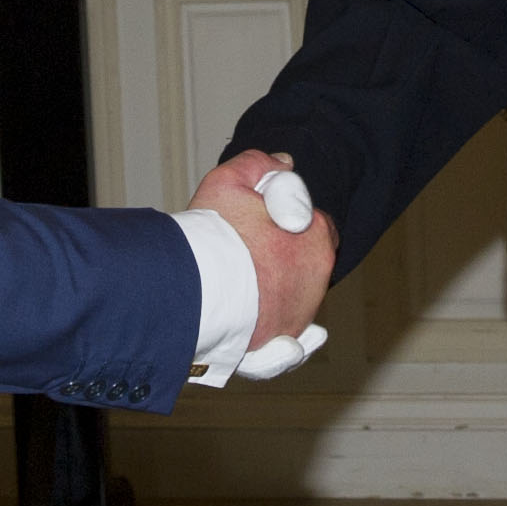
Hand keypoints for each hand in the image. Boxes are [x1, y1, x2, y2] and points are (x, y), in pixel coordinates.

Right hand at [187, 150, 333, 350]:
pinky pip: (284, 332)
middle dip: (282, 255)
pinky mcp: (281, 341)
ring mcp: (300, 313)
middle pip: (304, 260)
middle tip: (245, 252)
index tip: (261, 223)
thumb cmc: (212, 237)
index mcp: (315, 235)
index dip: (286, 219)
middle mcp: (317, 277)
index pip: (313, 223)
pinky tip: (250, 313)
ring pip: (293, 294)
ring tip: (239, 282)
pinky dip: (272, 324)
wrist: (190, 292)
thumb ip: (261, 165)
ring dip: (275, 288)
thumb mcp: (230, 181)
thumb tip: (284, 164)